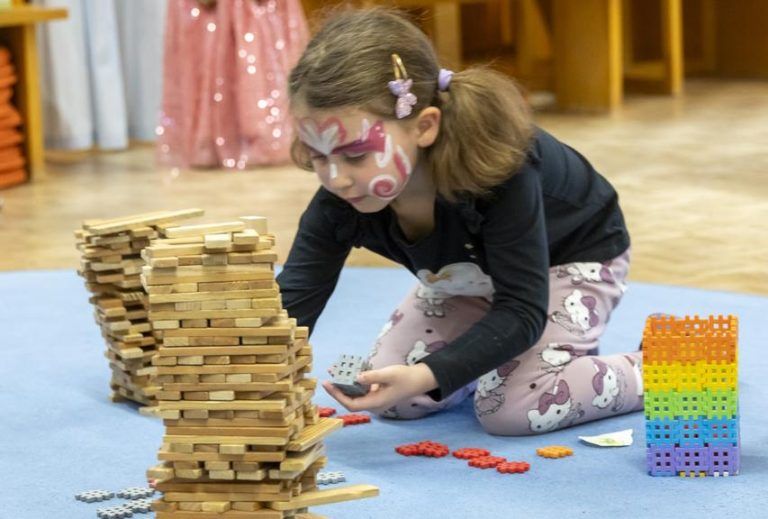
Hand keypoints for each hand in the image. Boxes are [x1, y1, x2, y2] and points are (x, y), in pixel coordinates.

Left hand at [322, 363, 437, 413]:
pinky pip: (361, 388)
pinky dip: (354, 380)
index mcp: (376, 403)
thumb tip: (356, 377)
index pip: (351, 404)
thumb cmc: (406, 378)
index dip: (338, 396)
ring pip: (355, 393)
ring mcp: (374, 398)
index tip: (328, 384)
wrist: (419, 380)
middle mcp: (373, 403)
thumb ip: (372, 377)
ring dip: (345, 383)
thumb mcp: (389, 374)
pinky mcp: (376, 392)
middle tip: (329, 376)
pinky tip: (350, 369)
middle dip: (338, 388)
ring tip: (336, 370)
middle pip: (350, 400)